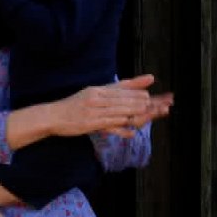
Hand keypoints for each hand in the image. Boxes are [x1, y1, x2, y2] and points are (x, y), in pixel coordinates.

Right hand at [48, 74, 174, 137]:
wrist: (52, 116)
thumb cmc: (74, 106)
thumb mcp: (93, 93)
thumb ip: (114, 89)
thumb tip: (130, 85)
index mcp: (98, 90)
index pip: (124, 89)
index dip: (142, 93)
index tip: (159, 97)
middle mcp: (97, 98)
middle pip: (126, 99)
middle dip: (146, 103)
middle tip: (164, 105)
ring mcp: (94, 111)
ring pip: (120, 111)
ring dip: (139, 113)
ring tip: (154, 114)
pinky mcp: (89, 124)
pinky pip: (109, 125)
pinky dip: (122, 128)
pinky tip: (132, 131)